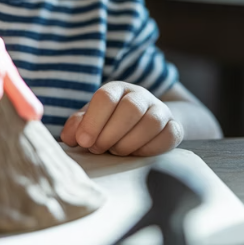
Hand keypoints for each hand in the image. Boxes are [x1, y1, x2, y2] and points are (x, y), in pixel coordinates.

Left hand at [60, 81, 183, 156]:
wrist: (143, 124)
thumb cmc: (110, 123)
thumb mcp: (91, 119)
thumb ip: (78, 125)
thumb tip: (69, 137)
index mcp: (117, 89)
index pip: (106, 97)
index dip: (92, 121)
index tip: (83, 141)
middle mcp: (140, 95)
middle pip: (130, 108)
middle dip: (110, 133)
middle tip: (99, 149)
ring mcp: (160, 110)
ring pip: (151, 122)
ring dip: (129, 142)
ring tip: (116, 152)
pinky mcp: (174, 127)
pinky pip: (169, 136)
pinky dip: (151, 149)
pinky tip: (136, 155)